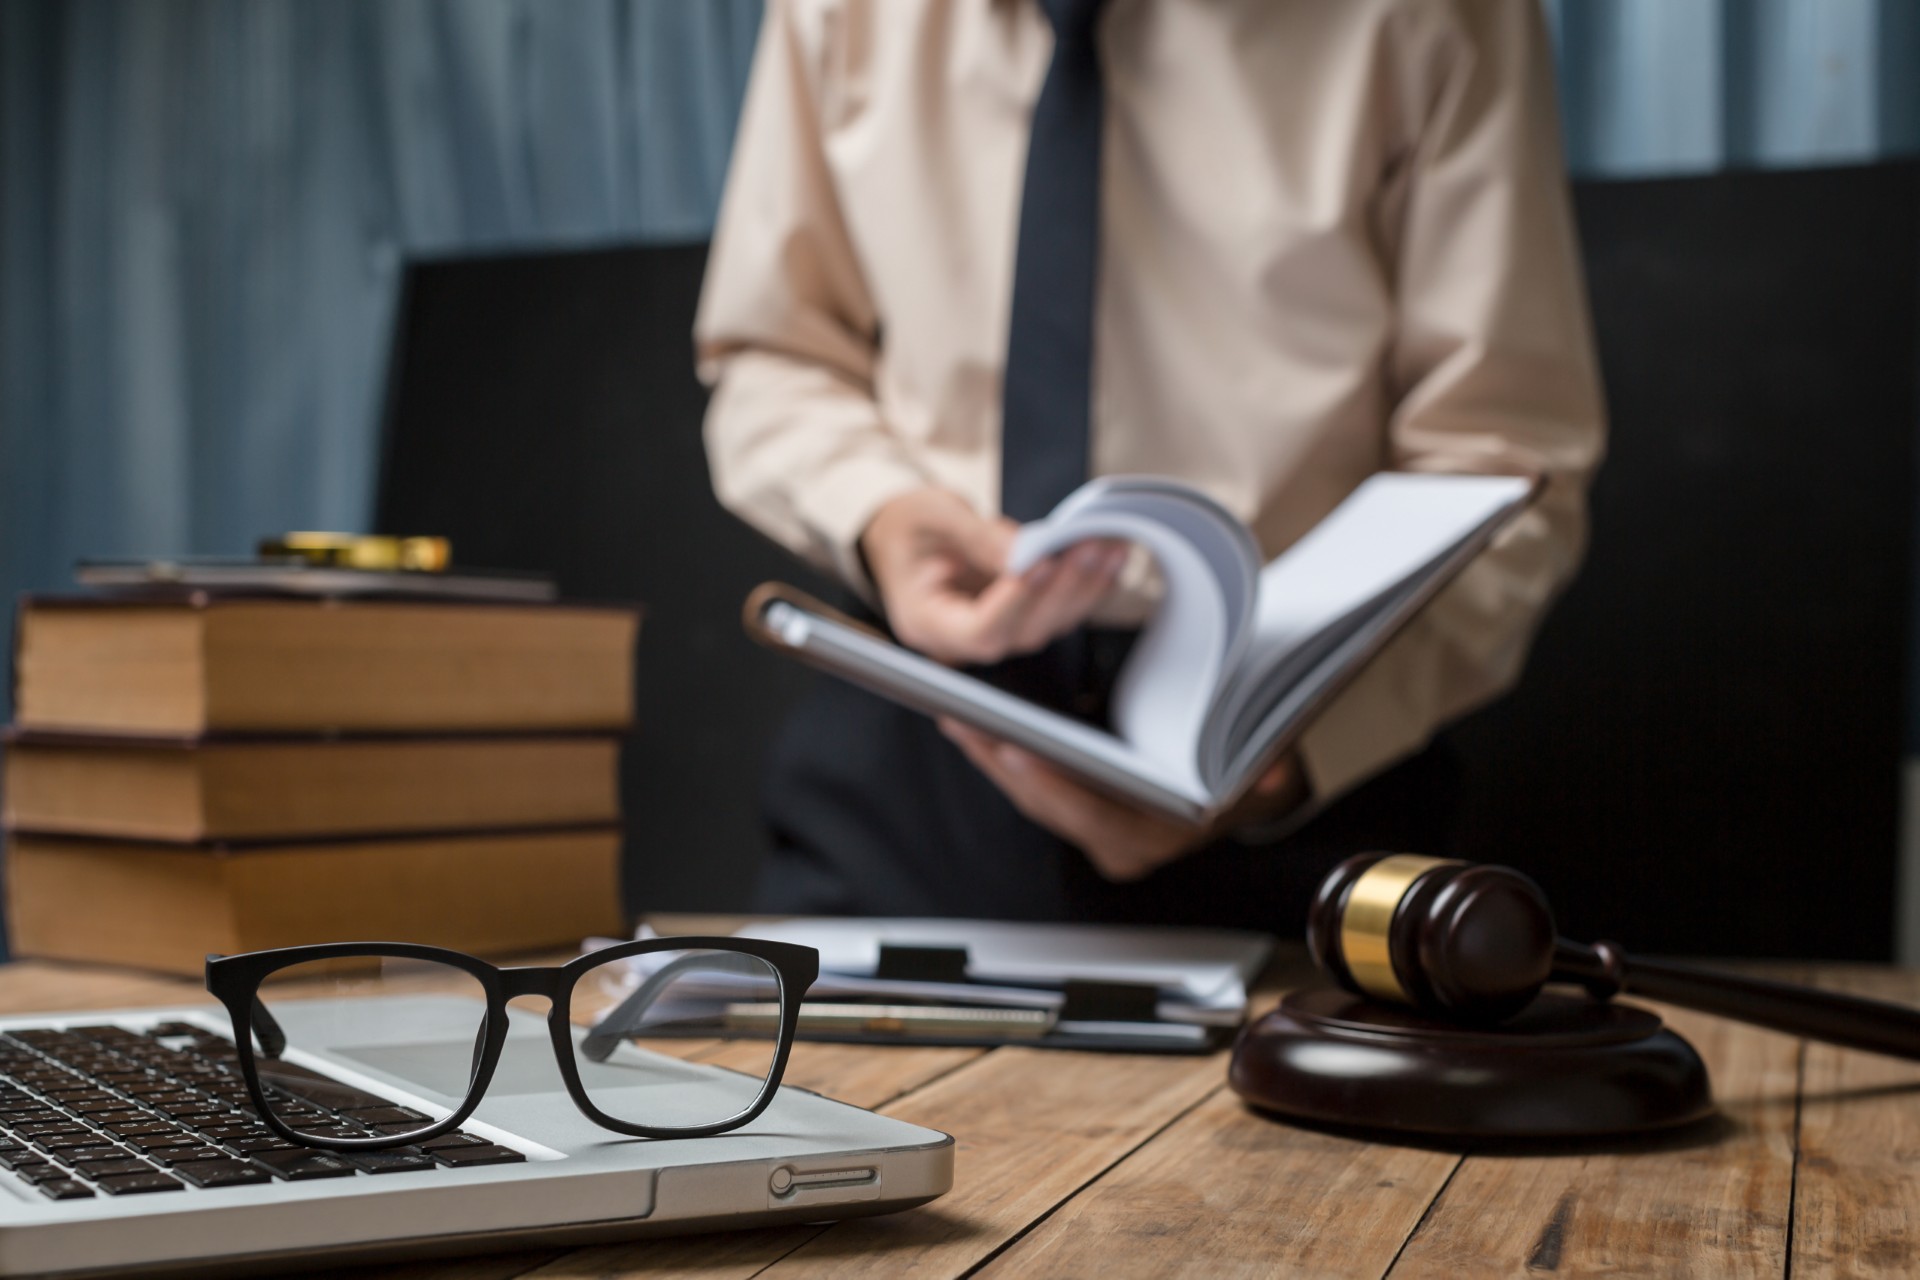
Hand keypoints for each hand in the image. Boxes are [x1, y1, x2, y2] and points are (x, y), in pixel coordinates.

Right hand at [860, 487, 1127, 665]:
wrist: (903, 535)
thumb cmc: (907, 528)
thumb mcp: (929, 516)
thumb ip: (975, 536)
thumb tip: (1022, 551)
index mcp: (926, 621)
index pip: (977, 630)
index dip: (1015, 603)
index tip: (1041, 564)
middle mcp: (961, 638)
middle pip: (1021, 632)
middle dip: (1061, 588)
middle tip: (1089, 547)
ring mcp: (992, 630)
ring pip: (1047, 624)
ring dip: (1083, 586)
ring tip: (1107, 546)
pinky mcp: (1017, 617)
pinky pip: (1056, 610)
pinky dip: (1085, 584)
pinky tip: (1106, 557)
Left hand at [940, 719, 1306, 881]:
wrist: (1242, 791)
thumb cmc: (1245, 772)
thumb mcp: (1264, 768)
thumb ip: (1269, 769)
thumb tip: (1275, 770)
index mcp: (1159, 837)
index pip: (1096, 817)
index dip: (1056, 786)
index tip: (1019, 751)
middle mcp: (1120, 844)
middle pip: (1048, 806)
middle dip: (1003, 763)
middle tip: (965, 721)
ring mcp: (1094, 830)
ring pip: (1032, 797)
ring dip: (991, 755)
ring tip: (957, 713)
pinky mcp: (1076, 810)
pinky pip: (1032, 787)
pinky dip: (1002, 754)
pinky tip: (973, 723)